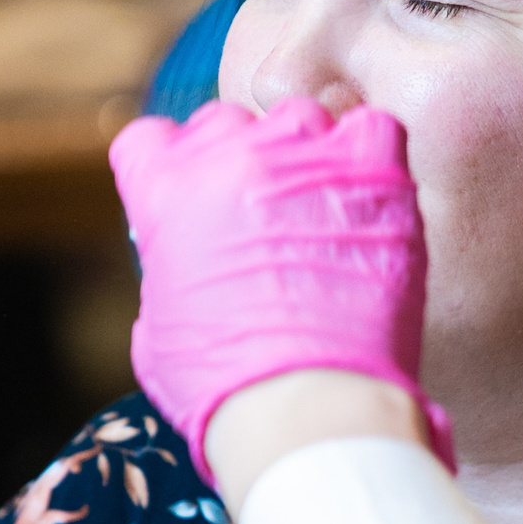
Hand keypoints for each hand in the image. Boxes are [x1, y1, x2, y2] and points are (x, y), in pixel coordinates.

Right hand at [111, 97, 456, 487]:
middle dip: (237, 163)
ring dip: (303, 156)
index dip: (170, 170)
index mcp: (162, 189)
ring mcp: (302, 154)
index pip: (150, 140)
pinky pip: (372, 127)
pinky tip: (366, 199)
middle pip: (224, 123)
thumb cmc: (225, 386)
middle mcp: (227, 155)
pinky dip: (369, 156)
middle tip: (260, 220)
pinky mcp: (372, 169)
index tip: (193, 203)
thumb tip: (187, 265)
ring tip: (320, 214)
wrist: (309, 406)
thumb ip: (168, 270)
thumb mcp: (159, 327)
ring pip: (298, 117)